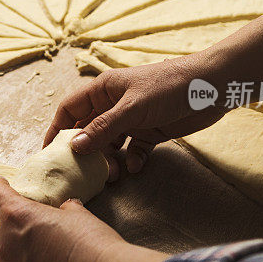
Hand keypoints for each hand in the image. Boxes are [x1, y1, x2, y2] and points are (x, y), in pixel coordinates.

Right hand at [45, 56, 224, 178]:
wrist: (213, 86)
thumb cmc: (169, 86)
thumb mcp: (132, 108)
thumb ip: (103, 128)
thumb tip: (73, 146)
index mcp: (103, 90)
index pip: (70, 109)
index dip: (57, 129)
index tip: (49, 153)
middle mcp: (114, 105)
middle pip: (88, 131)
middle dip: (85, 152)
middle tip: (84, 173)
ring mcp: (133, 119)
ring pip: (111, 144)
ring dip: (109, 160)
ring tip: (113, 175)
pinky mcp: (151, 131)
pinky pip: (134, 150)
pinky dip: (133, 160)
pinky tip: (137, 167)